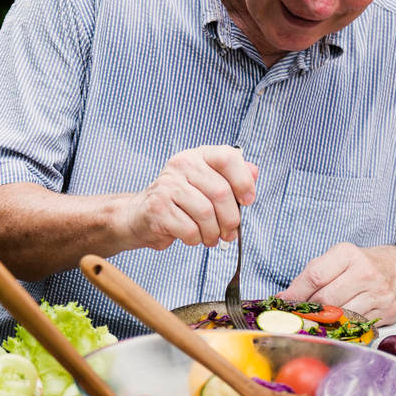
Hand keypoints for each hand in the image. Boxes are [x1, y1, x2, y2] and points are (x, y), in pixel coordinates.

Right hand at [119, 145, 257, 249]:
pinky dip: (196, 239)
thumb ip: (232, 178)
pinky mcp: (158, 208)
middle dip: (230, 219)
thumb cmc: (180, 202)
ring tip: (211, 237)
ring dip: (213, 233)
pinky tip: (193, 237)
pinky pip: (190, 229)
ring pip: (206, 213)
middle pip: (220, 192)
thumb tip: (254, 171)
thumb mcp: (206, 185)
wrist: (140, 215)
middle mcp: (181, 165)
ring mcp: (167, 186)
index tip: (247, 201)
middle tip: (230, 232)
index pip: (227, 157)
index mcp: (197, 156)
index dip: (243, 181)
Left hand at [278, 243, 395, 325]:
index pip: (315, 276)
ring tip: (315, 320)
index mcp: (348, 254)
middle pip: (326, 299)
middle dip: (308, 309)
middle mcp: (366, 272)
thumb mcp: (336, 259)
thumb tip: (284, 297)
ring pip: (341, 315)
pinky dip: (342, 327)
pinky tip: (336, 324)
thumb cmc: (360, 264)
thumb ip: (311, 276)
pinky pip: (357, 326)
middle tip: (298, 314)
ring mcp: (379, 293)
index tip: (284, 302)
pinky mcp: (388, 311)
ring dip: (324, 321)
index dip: (296, 292)